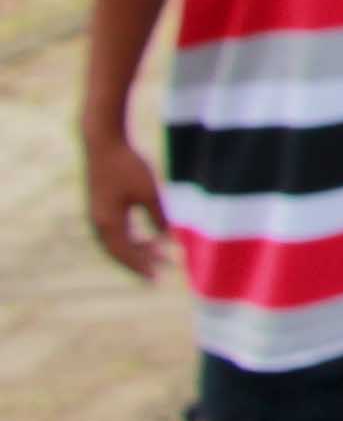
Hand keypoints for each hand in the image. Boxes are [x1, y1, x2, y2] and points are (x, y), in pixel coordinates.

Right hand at [82, 127, 166, 281]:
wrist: (105, 143)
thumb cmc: (129, 166)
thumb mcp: (150, 192)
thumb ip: (158, 217)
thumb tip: (166, 238)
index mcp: (108, 222)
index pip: (124, 254)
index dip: (141, 267)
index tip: (157, 278)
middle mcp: (99, 222)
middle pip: (120, 252)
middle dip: (142, 262)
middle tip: (164, 271)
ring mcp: (98, 214)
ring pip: (118, 242)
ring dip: (139, 250)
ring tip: (162, 255)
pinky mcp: (101, 205)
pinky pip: (117, 231)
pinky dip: (133, 238)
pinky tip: (152, 237)